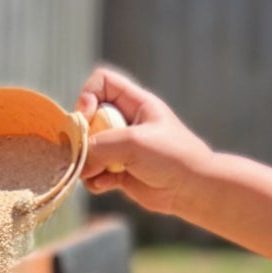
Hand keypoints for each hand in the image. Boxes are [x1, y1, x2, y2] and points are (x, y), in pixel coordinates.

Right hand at [75, 64, 214, 217]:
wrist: (193, 190)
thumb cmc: (172, 156)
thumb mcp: (134, 142)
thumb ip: (100, 146)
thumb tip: (77, 160)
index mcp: (136, 103)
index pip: (102, 82)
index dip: (88, 96)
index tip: (90, 116)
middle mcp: (126, 122)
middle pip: (88, 118)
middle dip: (83, 137)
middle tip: (91, 152)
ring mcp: (121, 147)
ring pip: (88, 148)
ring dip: (87, 162)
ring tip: (97, 173)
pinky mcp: (119, 171)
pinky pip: (94, 172)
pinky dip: (95, 179)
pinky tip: (106, 185)